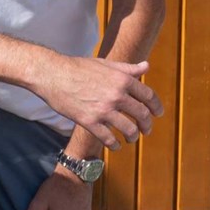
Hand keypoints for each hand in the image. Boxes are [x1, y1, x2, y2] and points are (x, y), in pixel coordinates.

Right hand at [35, 56, 163, 149]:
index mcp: (122, 80)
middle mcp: (116, 95)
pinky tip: (116, 145)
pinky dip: (115, 144)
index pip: (148, 96)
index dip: (156, 106)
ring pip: (128, 129)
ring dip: (133, 136)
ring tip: (132, 138)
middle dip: (147, 125)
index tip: (158, 113)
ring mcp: (103, 109)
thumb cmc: (78, 67)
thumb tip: (146, 66)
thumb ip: (127, 68)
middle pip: (141, 114)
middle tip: (146, 130)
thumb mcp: (105, 64)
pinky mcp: (89, 121)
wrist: (52, 74)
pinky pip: (108, 138)